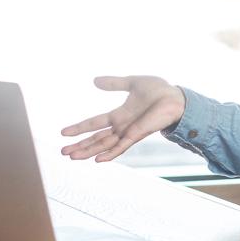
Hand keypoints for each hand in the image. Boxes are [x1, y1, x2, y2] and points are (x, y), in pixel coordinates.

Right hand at [60, 76, 185, 161]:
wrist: (176, 97)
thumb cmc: (159, 91)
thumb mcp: (132, 83)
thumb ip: (114, 83)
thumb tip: (95, 80)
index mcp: (120, 115)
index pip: (95, 123)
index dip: (80, 128)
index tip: (63, 132)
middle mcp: (122, 126)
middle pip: (97, 139)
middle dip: (80, 145)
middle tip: (62, 152)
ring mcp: (129, 132)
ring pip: (105, 145)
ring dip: (88, 151)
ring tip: (72, 157)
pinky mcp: (137, 134)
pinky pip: (121, 146)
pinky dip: (110, 153)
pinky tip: (98, 160)